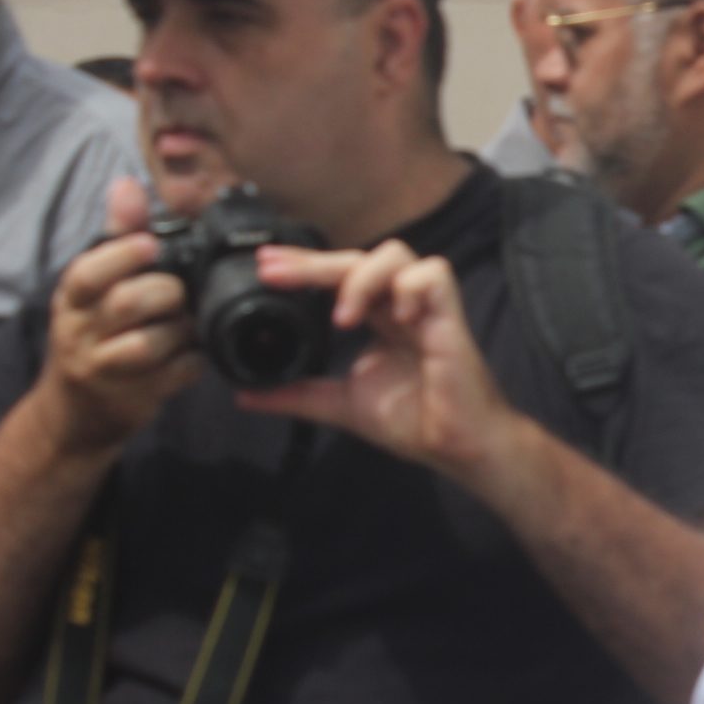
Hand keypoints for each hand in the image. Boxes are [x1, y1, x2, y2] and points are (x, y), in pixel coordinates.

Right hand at [36, 178, 200, 455]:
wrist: (74, 411)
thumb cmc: (94, 333)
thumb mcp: (96, 286)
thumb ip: (118, 236)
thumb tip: (126, 185)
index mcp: (74, 297)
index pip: (88, 272)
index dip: (123, 255)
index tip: (152, 244)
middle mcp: (81, 331)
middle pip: (129, 303)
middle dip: (168, 293)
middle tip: (181, 295)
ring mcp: (104, 368)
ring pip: (152, 342)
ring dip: (183, 330)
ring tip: (188, 325)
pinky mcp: (133, 397)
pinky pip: (177, 373)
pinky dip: (196, 361)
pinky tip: (194, 354)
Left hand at [243, 241, 522, 485]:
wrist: (457, 447)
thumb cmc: (416, 423)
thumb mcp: (342, 405)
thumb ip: (298, 394)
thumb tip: (246, 396)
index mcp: (379, 320)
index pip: (341, 277)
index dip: (305, 267)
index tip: (266, 267)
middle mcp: (401, 308)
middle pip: (360, 258)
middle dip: (314, 262)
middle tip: (276, 271)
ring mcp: (427, 310)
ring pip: (396, 256)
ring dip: (361, 278)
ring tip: (343, 316)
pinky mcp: (450, 319)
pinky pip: (434, 276)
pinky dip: (408, 288)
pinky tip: (395, 317)